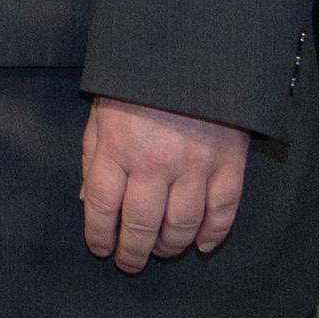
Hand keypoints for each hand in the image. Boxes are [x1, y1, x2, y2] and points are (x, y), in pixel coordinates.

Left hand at [81, 96, 248, 272]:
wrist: (191, 54)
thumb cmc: (136, 85)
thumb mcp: (101, 115)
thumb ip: (94, 157)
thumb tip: (88, 200)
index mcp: (116, 148)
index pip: (102, 206)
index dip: (99, 235)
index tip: (100, 249)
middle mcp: (154, 163)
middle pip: (142, 224)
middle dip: (133, 251)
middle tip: (129, 263)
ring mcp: (195, 166)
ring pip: (182, 224)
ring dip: (170, 246)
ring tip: (161, 252)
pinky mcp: (229, 164)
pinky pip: (223, 210)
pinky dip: (214, 234)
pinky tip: (202, 245)